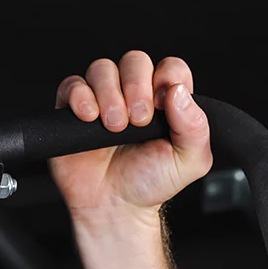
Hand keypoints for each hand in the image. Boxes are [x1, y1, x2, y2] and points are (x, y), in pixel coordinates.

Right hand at [48, 51, 212, 222]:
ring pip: (102, 68)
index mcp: (164, 101)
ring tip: (113, 126)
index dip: (166, 77)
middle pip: (134, 61)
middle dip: (136, 87)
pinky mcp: (72, 108)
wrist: (113, 207)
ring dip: (108, 94)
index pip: (170, 67)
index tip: (162, 105)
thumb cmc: (149, 183)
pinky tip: (88, 117)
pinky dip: (80, 96)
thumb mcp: (189, 161)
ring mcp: (102, 99)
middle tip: (137, 120)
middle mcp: (133, 94)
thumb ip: (195, 127)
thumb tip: (178, 92)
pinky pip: (72, 85)